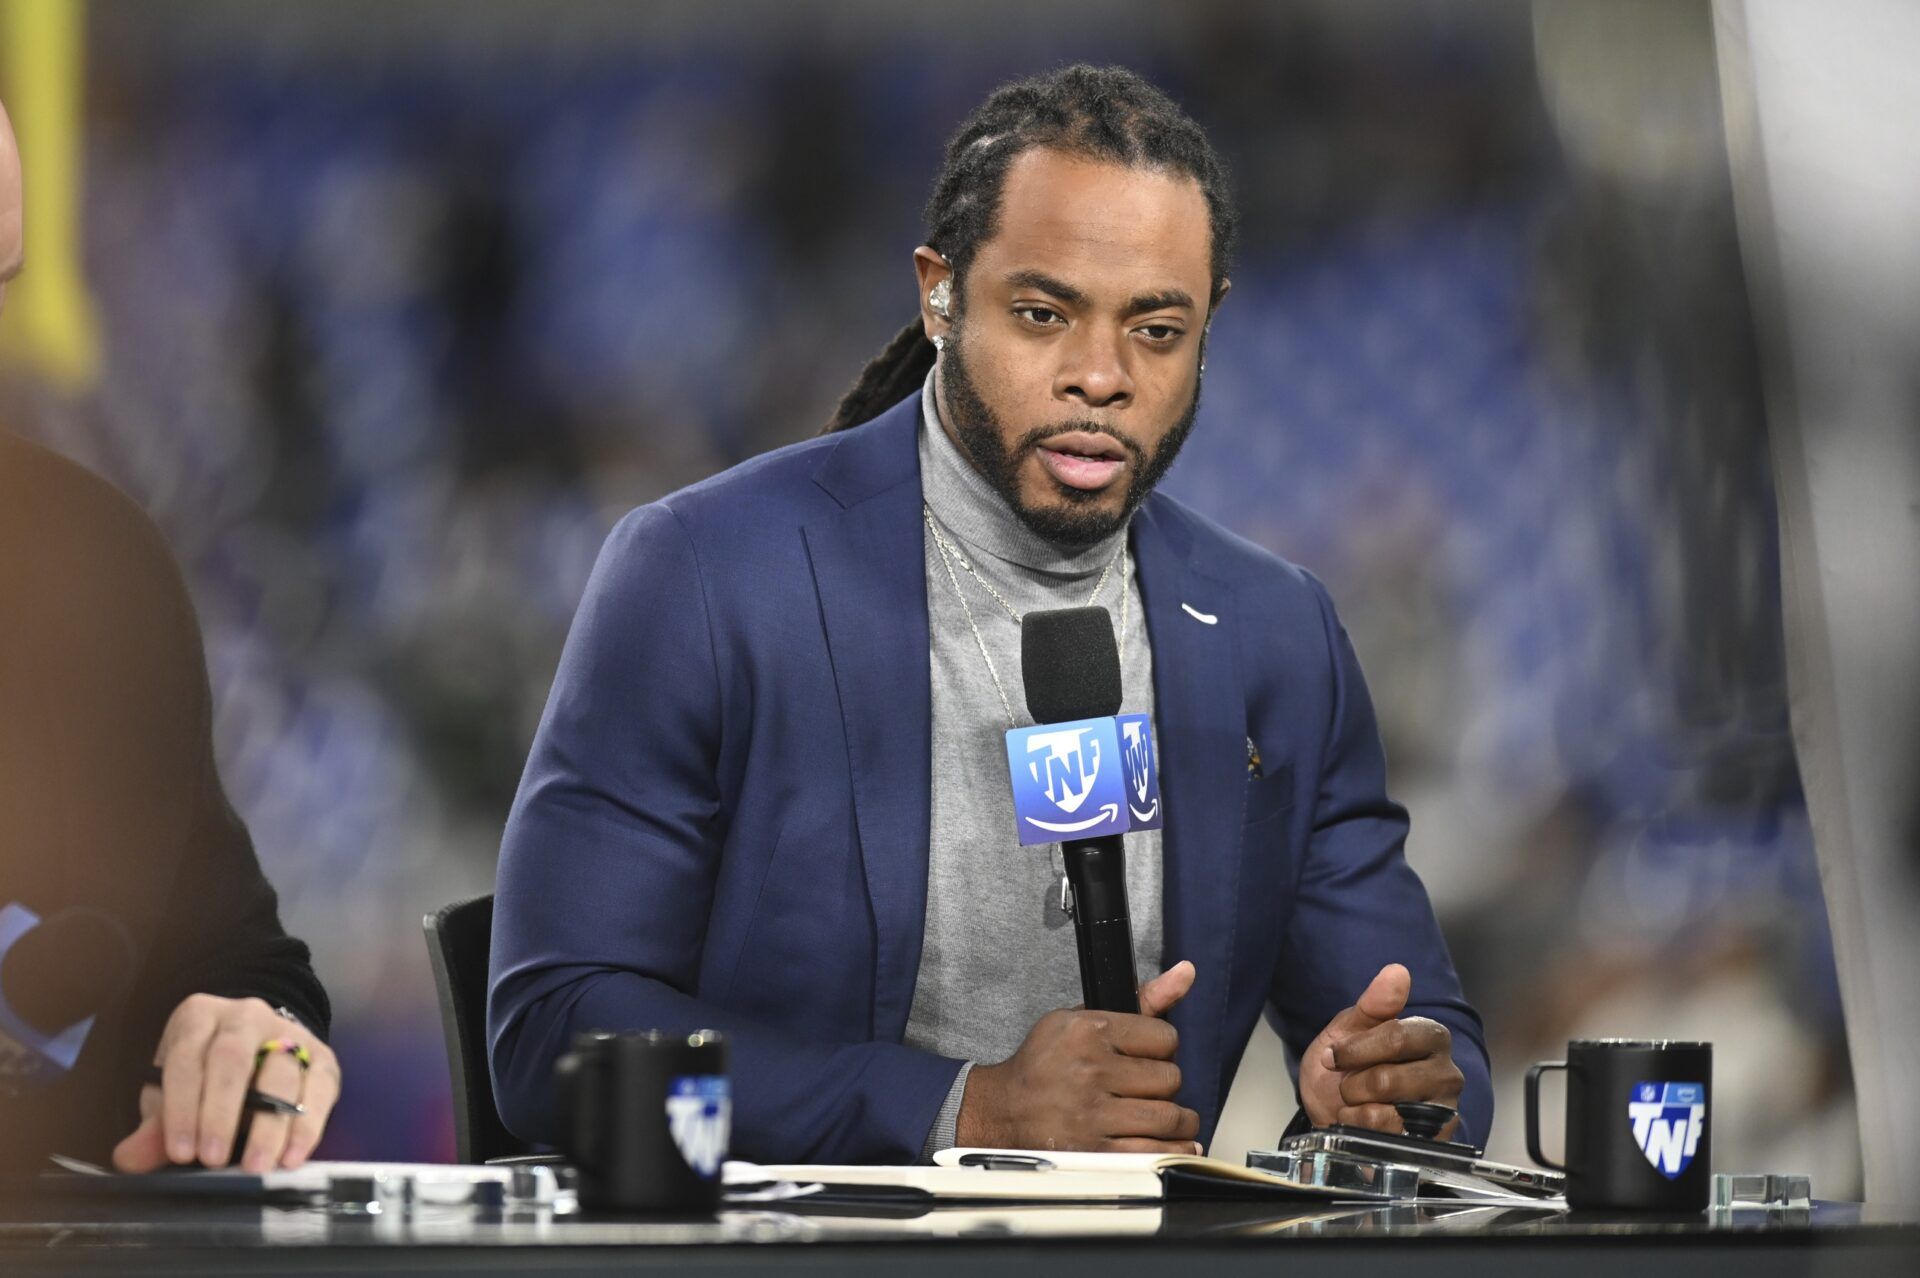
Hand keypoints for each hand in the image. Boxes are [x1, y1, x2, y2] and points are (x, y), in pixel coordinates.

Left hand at [110, 995, 340, 1173]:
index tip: (180, 1151)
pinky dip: (307, 1125)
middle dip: (221, 1112)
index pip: (186, 1057)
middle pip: (232, 1058)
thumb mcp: (173, 1092)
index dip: (182, 1106)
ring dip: (268, 1125)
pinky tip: (292, 1156)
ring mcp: (289, 1033)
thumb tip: (129, 1158)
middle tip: (213, 1159)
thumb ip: (156, 1126)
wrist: (257, 1050)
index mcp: (200, 1017)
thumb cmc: (204, 1076)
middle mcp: (246, 1016)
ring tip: (256, 1166)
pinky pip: (318, 1089)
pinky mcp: (321, 1057)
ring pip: (281, 1073)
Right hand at [956, 960, 1201, 1153]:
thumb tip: (1187, 972)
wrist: (1005, 1110)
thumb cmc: (1048, 1063)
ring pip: (1169, 1118)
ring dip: (1176, 1120)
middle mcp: (1089, 1071)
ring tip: (1163, 1117)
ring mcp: (1091, 1115)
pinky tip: (1164, 1141)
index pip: (1165, 1039)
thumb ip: (1143, 1000)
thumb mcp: (1085, 1019)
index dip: (1162, 1049)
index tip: (1148, 1056)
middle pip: (1170, 1079)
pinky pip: (1154, 1153)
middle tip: (1148, 1088)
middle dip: (1165, 1085)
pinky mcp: (1094, 1152)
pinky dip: (1170, 1149)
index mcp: (1088, 1031)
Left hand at [1298, 963, 1463, 1138]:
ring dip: (1356, 1109)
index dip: (1355, 1050)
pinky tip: (1365, 1125)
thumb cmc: (1347, 1068)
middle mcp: (1447, 1073)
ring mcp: (1443, 1111)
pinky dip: (1363, 1130)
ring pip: (1388, 1111)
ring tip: (1358, 1103)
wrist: (1333, 1115)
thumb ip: (1373, 1004)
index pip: (1396, 1036)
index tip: (1334, 1056)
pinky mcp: (1433, 1144)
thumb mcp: (1348, 1030)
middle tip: (1348, 1084)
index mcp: (1430, 1036)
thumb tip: (1397, 971)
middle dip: (1352, 1084)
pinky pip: (1388, 1138)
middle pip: (1388, 1079)